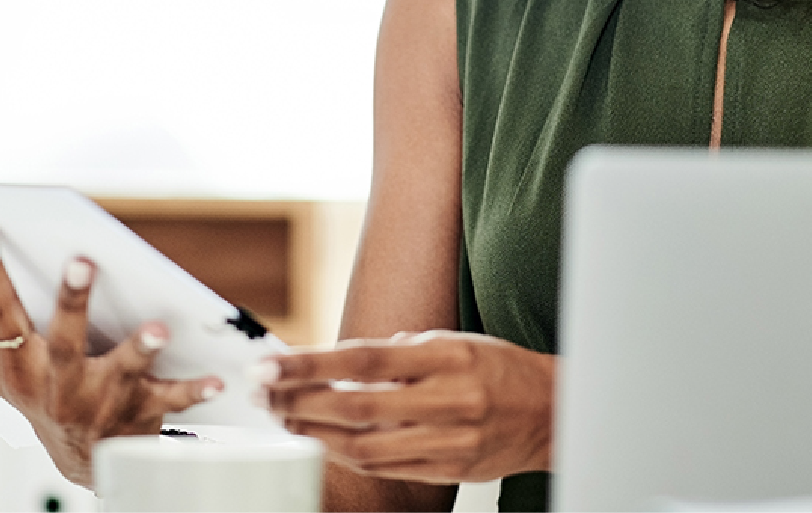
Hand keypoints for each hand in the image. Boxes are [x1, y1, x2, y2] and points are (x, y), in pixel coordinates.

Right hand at [0, 213, 222, 487]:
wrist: (83, 458)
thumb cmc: (36, 393)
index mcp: (17, 362)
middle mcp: (57, 381)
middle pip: (62, 337)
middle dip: (71, 302)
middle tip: (82, 261)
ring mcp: (101, 397)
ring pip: (121, 368)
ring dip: (139, 348)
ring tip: (159, 327)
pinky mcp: (141, 410)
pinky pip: (173, 399)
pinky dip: (197, 388)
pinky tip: (220, 374)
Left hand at [253, 331, 555, 483]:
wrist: (549, 411)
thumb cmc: (499, 367)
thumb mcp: (455, 340)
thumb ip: (402, 351)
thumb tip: (344, 360)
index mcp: (448, 356)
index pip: (364, 361)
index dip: (311, 363)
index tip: (271, 362)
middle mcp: (448, 399)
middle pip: (356, 407)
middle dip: (299, 399)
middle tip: (262, 391)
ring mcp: (448, 441)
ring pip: (364, 445)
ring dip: (314, 432)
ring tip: (281, 415)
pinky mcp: (447, 470)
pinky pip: (384, 467)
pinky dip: (346, 454)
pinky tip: (322, 439)